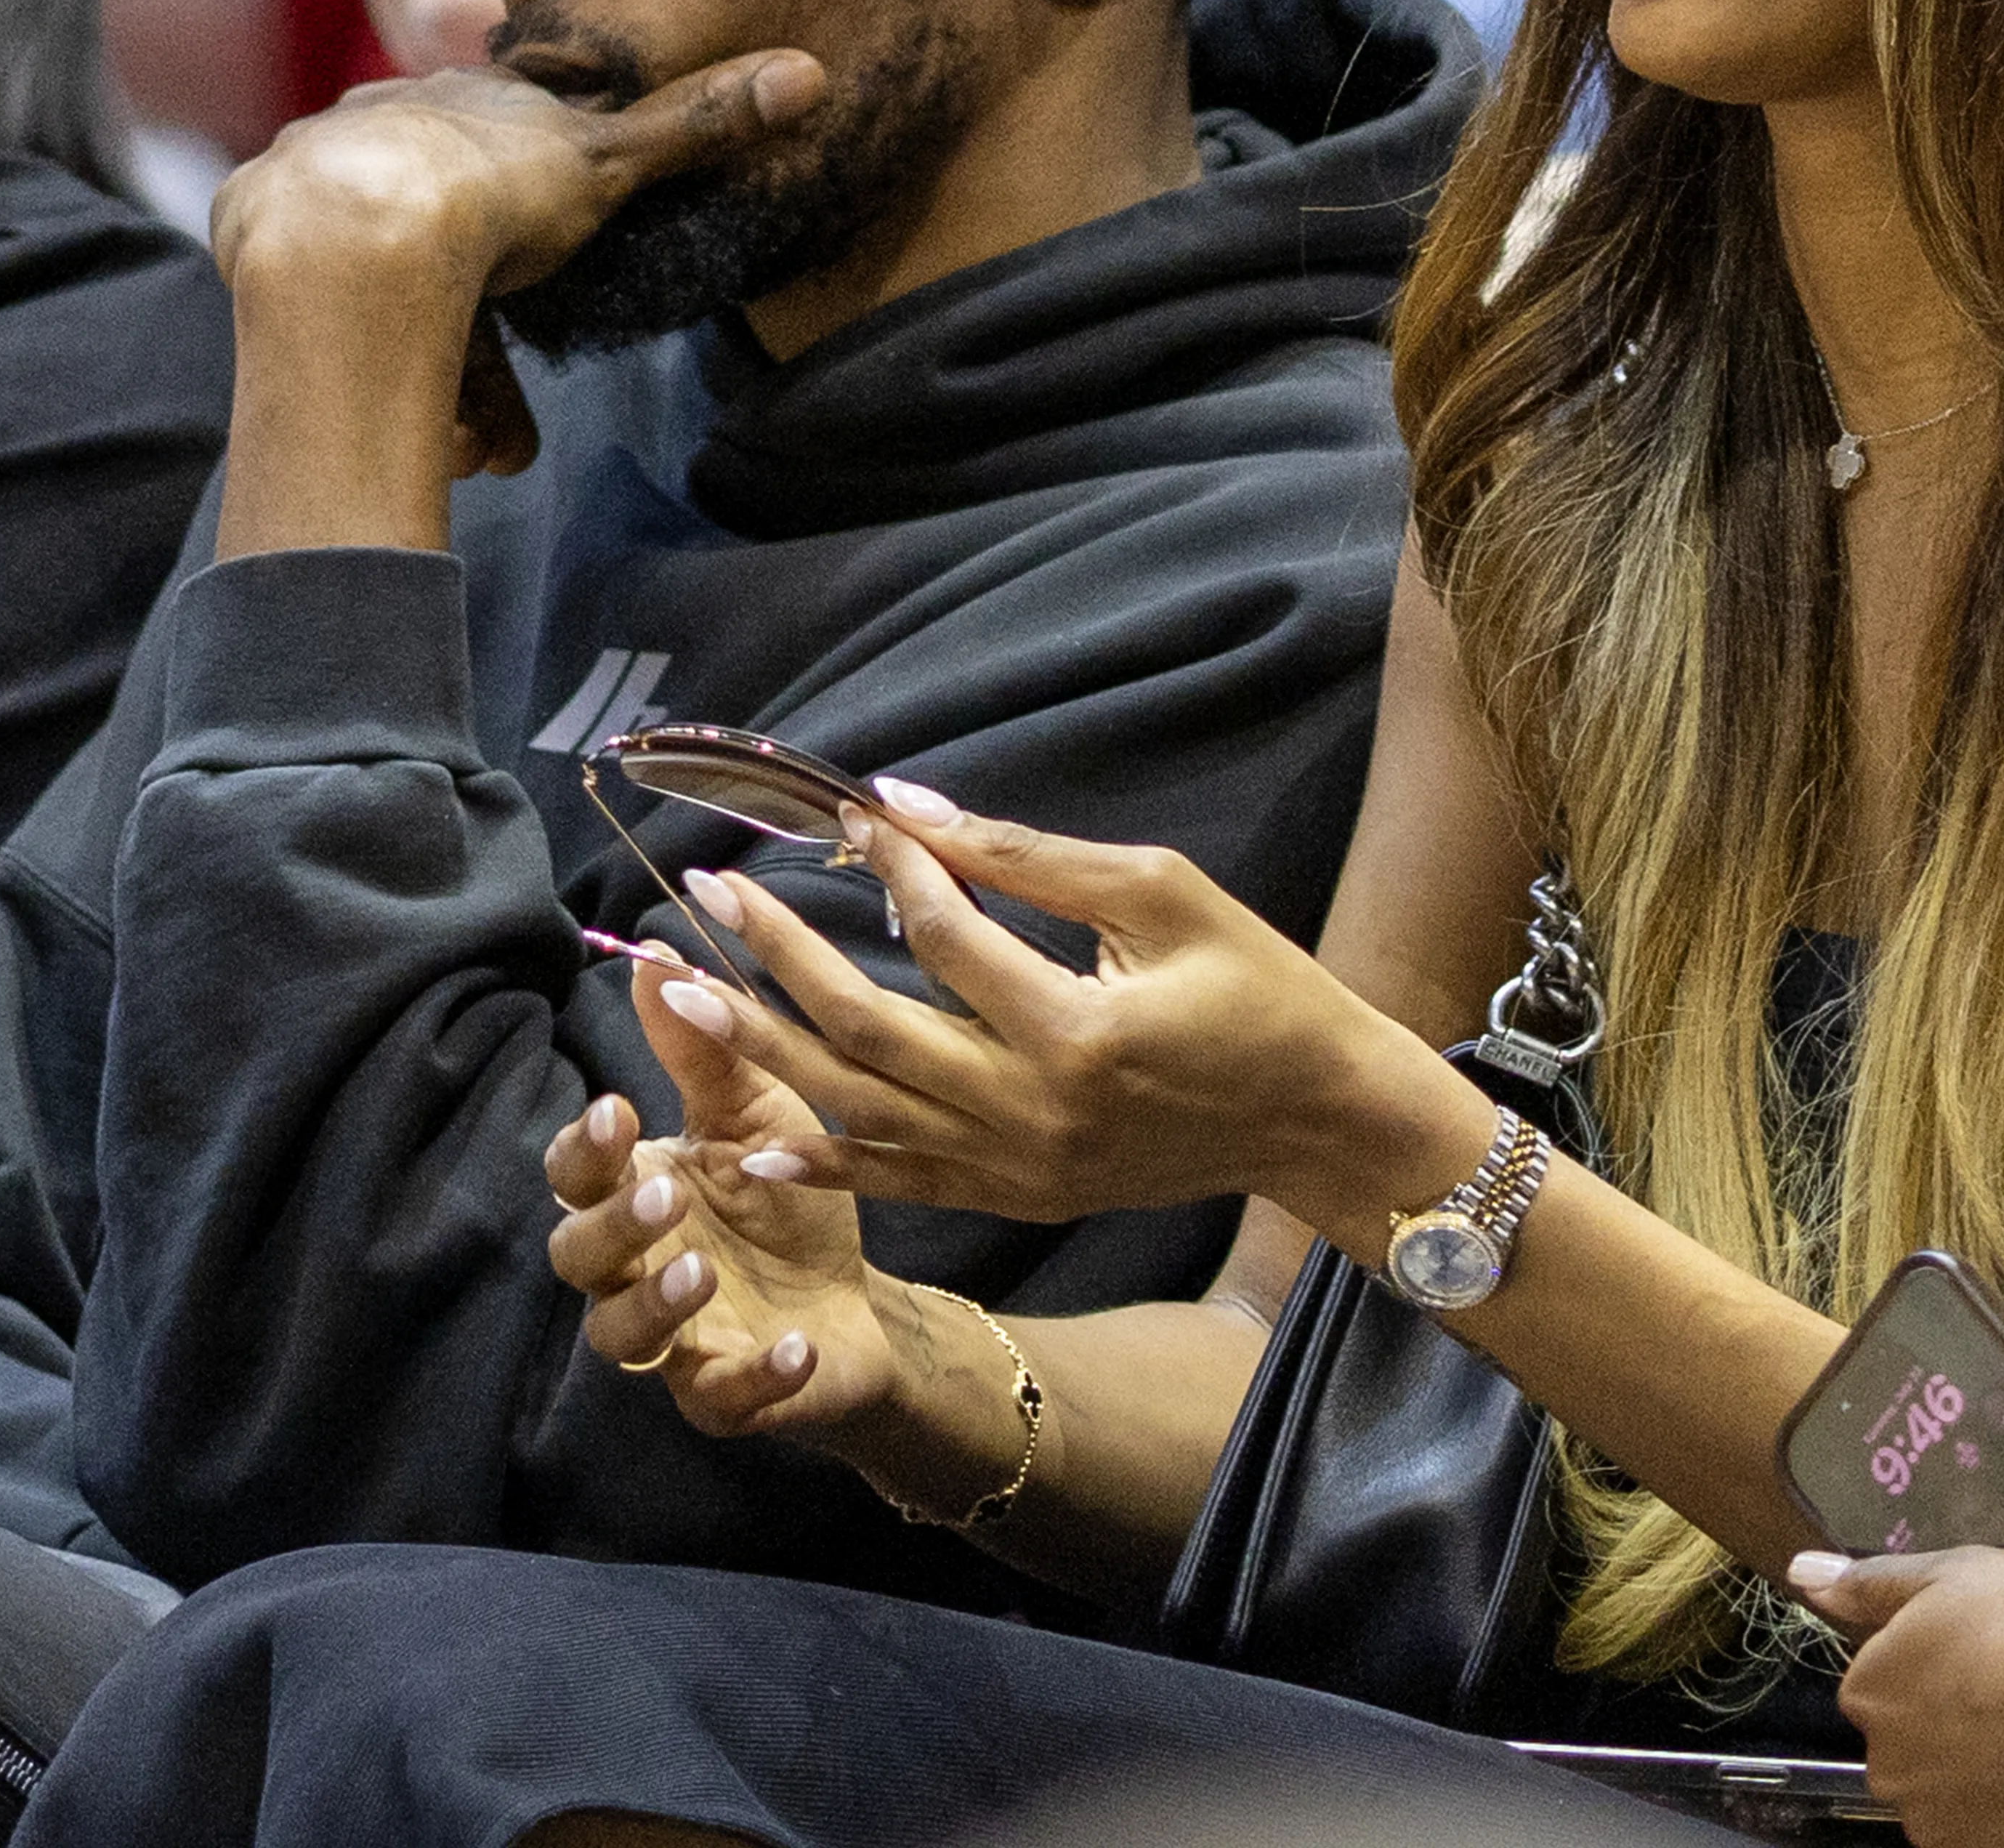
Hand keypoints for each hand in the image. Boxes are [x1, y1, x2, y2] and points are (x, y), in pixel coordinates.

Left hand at [206, 52, 821, 484]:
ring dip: (427, 364)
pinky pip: (316, 297)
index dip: (529, 208)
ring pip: (377, 270)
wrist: (359, 232)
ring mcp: (312, 171)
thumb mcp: (615, 162)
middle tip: (505, 411)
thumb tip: (814, 71)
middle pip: (437, 221)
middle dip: (477, 317)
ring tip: (466, 446)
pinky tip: (401, 412)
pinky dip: (359, 356)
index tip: (545, 269)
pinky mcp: (258, 226)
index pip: (499, 145)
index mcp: (463, 99)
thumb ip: (701, 124)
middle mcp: (379, 120)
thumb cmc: (494, 190)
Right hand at [546, 954, 897, 1435]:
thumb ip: (705, 1047)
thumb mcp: (758, 1111)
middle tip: (665, 1193)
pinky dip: (753, 1379)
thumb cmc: (786, 1192)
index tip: (618, 1110)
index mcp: (634, 1191)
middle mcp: (632, 1269)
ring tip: (704, 1270)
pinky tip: (792, 1349)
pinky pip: (719, 1400)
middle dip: (612, 1225)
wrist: (856, 1297)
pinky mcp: (724, 1397)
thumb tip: (655, 953)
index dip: (583, 1149)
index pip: (573, 1174)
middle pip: (578, 1256)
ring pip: (623, 1337)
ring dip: (656, 1305)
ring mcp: (672, 1339)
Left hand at [660, 782, 1492, 1240]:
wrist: (1317, 1116)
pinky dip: (822, 1154)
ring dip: (767, 1047)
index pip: (946, 933)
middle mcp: (1031, 1113)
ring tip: (685, 995)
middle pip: (868, 1027)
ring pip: (859, 1107)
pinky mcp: (1018, 1198)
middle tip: (710, 894)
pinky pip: (897, 1179)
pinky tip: (751, 1127)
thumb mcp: (1163, 893)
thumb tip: (911, 806)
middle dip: (777, 955)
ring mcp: (1017, 1169)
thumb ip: (1031, 856)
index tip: (842, 816)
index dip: (889, 865)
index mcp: (1076, 1030)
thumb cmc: (1257, 987)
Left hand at [1799, 1547, 2003, 1847]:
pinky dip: (2001, 1801)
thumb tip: (1803, 1576)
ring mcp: (1928, 1814)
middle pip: (1908, 1734)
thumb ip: (1874, 1581)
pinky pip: (1978, 1819)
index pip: (1883, 1673)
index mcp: (1868, 1687)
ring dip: (1975, 1762)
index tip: (1983, 1647)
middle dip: (1948, 1715)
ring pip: (1943, 1780)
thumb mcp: (1958, 1571)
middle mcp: (1882, 1761)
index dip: (1935, 1657)